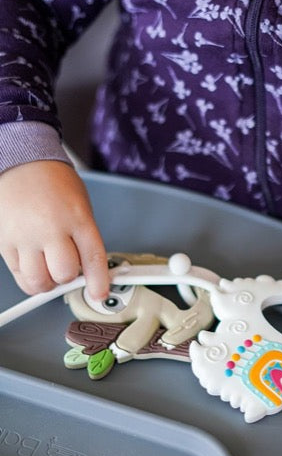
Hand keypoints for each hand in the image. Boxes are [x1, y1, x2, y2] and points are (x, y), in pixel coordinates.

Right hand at [0, 160, 108, 298]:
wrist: (20, 162)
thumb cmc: (53, 182)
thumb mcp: (80, 206)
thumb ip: (83, 238)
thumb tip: (86, 270)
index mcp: (76, 217)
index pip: (92, 258)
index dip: (98, 282)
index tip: (99, 293)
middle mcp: (50, 228)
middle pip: (63, 274)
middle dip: (68, 278)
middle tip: (67, 268)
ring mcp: (24, 236)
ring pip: (38, 281)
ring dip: (47, 282)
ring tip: (49, 268)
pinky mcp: (5, 241)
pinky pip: (19, 274)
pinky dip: (29, 275)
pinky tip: (34, 262)